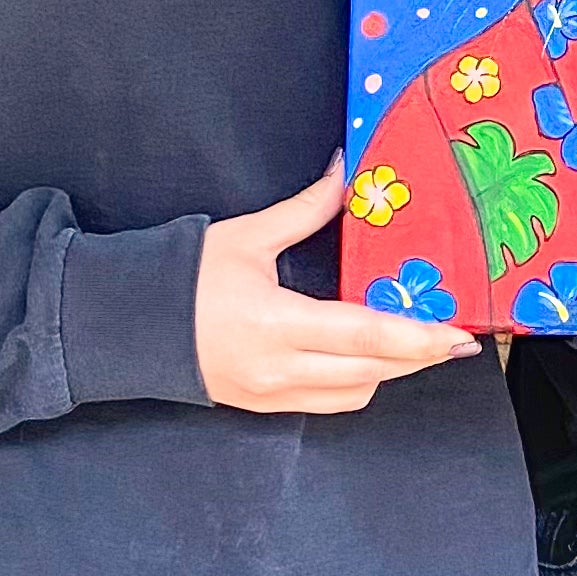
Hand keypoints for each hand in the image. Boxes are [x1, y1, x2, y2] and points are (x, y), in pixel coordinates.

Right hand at [195, 154, 478, 413]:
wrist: (121, 325)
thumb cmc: (183, 276)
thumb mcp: (247, 236)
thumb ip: (306, 208)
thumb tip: (346, 170)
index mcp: (275, 323)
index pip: (362, 336)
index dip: (415, 337)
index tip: (453, 334)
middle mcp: (277, 369)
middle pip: (369, 372)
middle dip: (417, 358)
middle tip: (455, 340)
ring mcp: (269, 394)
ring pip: (353, 394)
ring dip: (390, 371)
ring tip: (418, 344)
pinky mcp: (261, 406)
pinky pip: (327, 403)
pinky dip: (359, 382)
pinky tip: (372, 357)